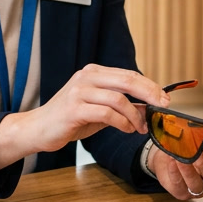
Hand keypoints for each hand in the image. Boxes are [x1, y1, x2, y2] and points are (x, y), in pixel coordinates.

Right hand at [0, 65, 168, 168]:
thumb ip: (121, 105)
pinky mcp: (74, 108)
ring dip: (135, 115)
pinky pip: (107, 113)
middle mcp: (87, 76)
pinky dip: (122, 122)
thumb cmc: (69, 119)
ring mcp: (79, 91)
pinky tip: (126, 129)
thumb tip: (148, 108)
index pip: (129, 74)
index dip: (150, 86)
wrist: (37, 129)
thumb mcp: (99, 109)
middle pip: (127, 80)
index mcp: (94, 72)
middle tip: (162, 107)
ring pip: (119, 98)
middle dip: (149, 94)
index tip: (164, 99)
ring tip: (139, 127)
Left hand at [148, 142, 202, 200]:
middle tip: (198, 153)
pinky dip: (175, 173)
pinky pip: (180, 186)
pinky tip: (172, 162)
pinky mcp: (182, 193)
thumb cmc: (188, 146)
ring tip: (180, 158)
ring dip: (188, 170)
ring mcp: (198, 189)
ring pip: (196, 185)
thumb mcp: (198, 135)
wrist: (168, 156)